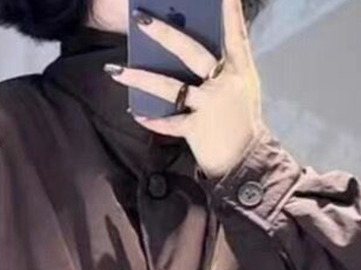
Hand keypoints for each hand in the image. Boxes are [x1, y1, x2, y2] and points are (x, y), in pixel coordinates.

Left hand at [106, 0, 268, 178]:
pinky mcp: (197, 128)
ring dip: (140, 77)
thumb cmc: (241, 125)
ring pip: (170, 86)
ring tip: (115, 70)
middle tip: (141, 18)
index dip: (229, 10)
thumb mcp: (241, 91)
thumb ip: (223, 70)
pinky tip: (136, 112)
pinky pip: (169, 122)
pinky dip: (153, 119)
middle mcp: (225, 83)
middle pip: (191, 51)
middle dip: (165, 33)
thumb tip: (195, 54)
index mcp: (240, 70)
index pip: (234, 33)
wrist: (245, 163)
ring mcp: (210, 105)